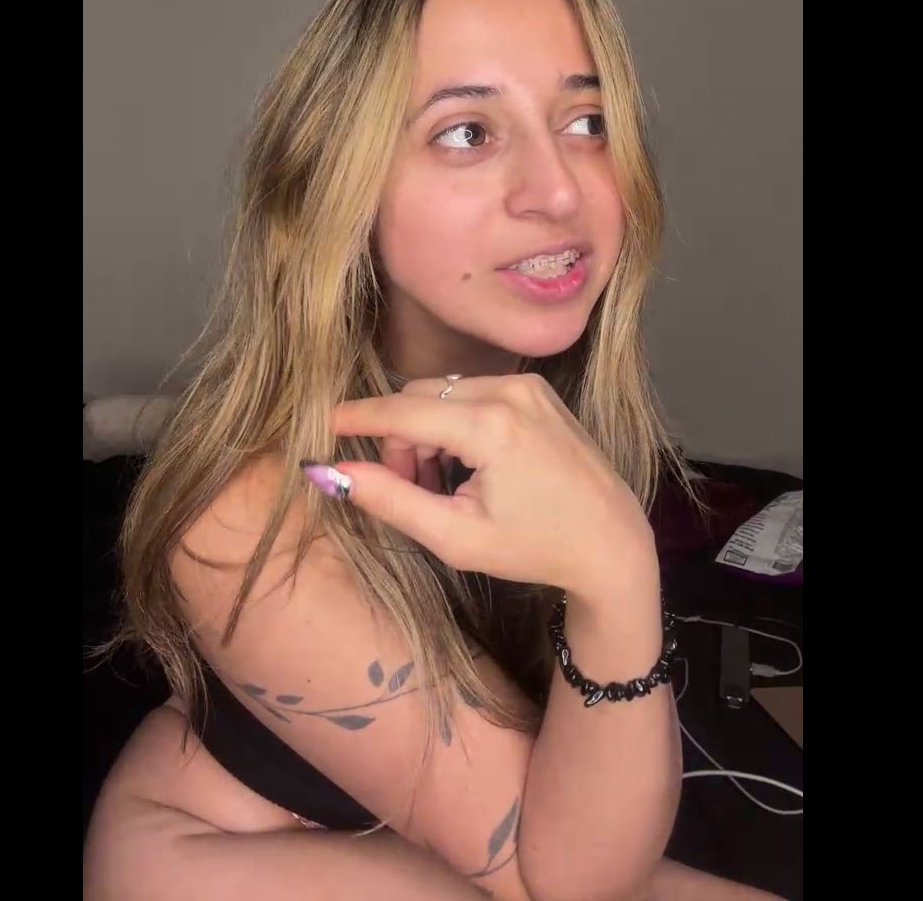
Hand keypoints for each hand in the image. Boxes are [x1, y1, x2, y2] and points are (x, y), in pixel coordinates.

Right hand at [321, 374, 658, 599]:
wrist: (611, 541)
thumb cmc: (534, 548)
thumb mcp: (455, 536)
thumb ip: (390, 500)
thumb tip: (330, 471)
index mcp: (491, 427)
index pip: (401, 411)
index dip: (355, 418)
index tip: (320, 425)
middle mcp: (510, 391)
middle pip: (419, 398)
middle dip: (399, 439)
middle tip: (411, 489)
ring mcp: (527, 385)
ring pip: (444, 394)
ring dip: (426, 432)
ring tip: (444, 484)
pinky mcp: (537, 388)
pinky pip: (473, 393)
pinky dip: (455, 423)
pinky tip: (471, 465)